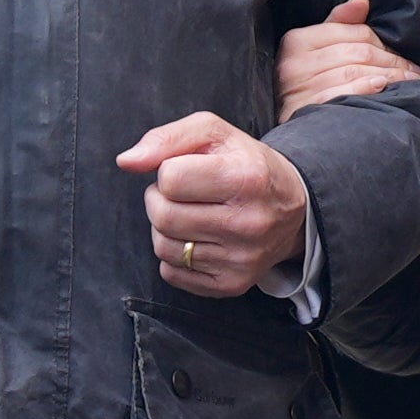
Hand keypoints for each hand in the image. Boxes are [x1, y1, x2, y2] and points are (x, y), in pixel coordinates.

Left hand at [115, 112, 313, 296]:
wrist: (294, 209)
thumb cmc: (246, 165)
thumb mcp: (215, 134)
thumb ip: (167, 138)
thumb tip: (126, 161)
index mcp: (246, 179)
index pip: (170, 179)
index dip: (168, 171)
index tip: (186, 171)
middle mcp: (248, 223)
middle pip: (163, 216)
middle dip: (159, 200)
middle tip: (179, 194)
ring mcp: (241, 260)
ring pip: (163, 247)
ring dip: (164, 228)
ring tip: (187, 214)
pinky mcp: (232, 285)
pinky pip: (171, 273)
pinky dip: (173, 255)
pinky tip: (196, 239)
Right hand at [275, 0, 419, 119]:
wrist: (289, 134)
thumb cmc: (306, 84)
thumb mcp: (316, 50)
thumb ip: (339, 24)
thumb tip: (362, 1)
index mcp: (298, 41)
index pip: (352, 33)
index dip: (382, 42)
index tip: (401, 54)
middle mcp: (295, 63)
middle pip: (357, 52)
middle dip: (391, 60)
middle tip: (412, 71)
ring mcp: (299, 88)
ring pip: (354, 72)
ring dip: (388, 75)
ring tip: (408, 80)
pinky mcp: (307, 109)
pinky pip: (342, 93)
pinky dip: (365, 88)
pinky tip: (382, 88)